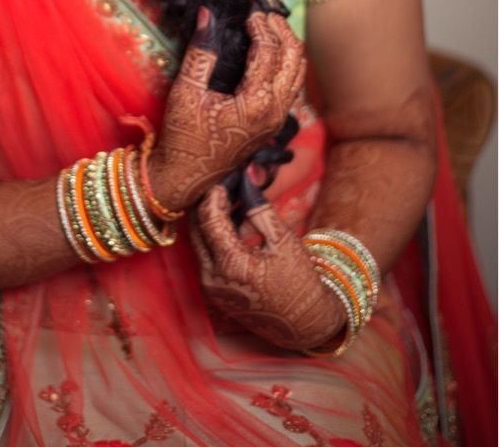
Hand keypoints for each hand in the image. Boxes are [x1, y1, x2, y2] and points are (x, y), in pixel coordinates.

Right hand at [147, 10, 305, 211]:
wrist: (187, 178)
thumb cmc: (184, 137)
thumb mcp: (186, 92)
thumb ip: (201, 52)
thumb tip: (208, 15)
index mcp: (256, 103)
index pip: (268, 51)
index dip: (260, 26)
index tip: (249, 11)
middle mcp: (274, 111)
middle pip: (294, 58)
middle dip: (282, 31)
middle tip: (265, 14)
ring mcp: (276, 119)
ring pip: (297, 73)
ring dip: (288, 47)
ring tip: (271, 27)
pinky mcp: (272, 124)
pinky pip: (291, 87)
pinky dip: (286, 64)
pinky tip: (270, 53)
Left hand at [191, 185, 345, 350]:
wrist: (304, 325)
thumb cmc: (299, 282)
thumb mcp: (283, 240)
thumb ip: (259, 207)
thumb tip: (247, 176)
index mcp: (231, 265)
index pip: (209, 218)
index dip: (215, 193)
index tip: (227, 177)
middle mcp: (213, 278)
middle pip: (197, 228)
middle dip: (211, 204)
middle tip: (229, 185)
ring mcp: (210, 288)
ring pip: (200, 242)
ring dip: (215, 221)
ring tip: (239, 203)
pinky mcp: (213, 292)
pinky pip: (208, 257)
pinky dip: (219, 240)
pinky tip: (240, 227)